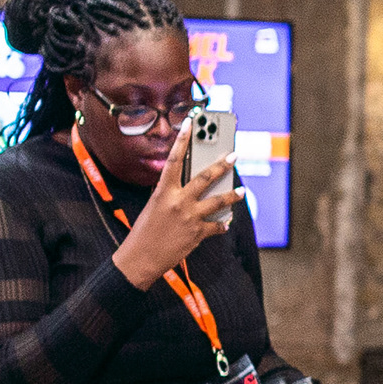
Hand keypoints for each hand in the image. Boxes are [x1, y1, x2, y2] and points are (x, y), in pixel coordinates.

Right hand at [111, 120, 241, 285]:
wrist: (140, 259)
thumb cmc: (143, 232)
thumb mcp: (153, 206)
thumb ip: (169, 194)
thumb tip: (186, 186)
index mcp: (163, 192)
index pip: (173, 160)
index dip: (182, 140)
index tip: (190, 124)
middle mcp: (178, 202)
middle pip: (205, 178)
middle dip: (222, 166)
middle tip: (234, 156)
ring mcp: (190, 218)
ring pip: (218, 201)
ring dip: (233, 195)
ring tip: (242, 191)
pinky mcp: (197, 234)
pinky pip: (216, 226)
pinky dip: (222, 224)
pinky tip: (227, 222)